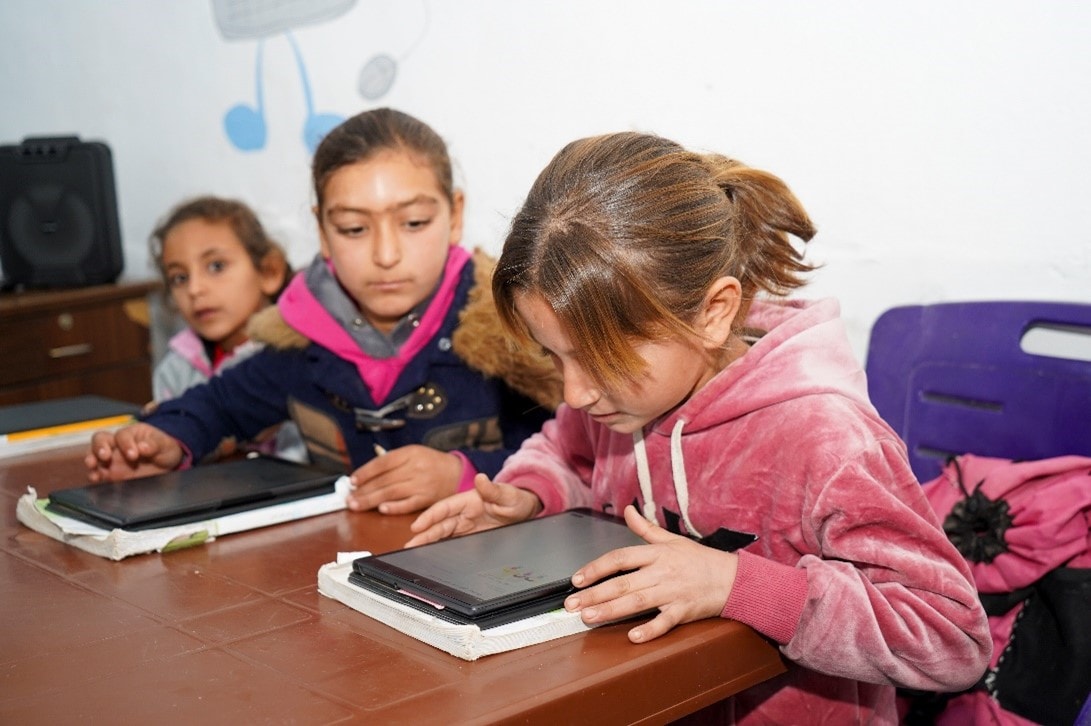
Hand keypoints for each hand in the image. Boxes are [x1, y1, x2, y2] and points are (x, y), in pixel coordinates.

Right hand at [84, 424, 183, 481]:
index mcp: (131, 434)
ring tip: (93, 466)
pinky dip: (94, 474)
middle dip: (100, 447)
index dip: (126, 444)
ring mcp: (112, 459)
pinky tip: (96, 479)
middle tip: (106, 457)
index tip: (134, 455)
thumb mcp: (164, 445)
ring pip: (94, 455)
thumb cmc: (164, 449)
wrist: (167, 465)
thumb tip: (143, 447)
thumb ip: (154, 444)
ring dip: (91, 460)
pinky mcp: (110, 473)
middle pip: (100, 440)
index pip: (123, 435)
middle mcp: (117, 444)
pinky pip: (97, 472)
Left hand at [346, 445, 462, 514]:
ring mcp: (421, 484)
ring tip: (356, 505)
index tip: (352, 481)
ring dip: (371, 500)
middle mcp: (415, 468)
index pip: (382, 463)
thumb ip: (392, 460)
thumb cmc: (432, 463)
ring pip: (392, 492)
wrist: (457, 473)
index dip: (365, 472)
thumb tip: (366, 473)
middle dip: (364, 490)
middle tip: (349, 498)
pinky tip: (381, 509)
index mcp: (410, 453)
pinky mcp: (427, 499)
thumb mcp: (414, 453)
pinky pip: (407, 504)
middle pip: (384, 480)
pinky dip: (394, 507)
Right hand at [405, 474, 541, 546]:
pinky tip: (430, 555)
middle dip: (424, 534)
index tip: (417, 526)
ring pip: (443, 534)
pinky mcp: (470, 537)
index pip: (445, 508)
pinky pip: (452, 542)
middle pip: (440, 524)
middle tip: (409, 545)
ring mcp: (466, 526)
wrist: (525, 512)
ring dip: (428, 542)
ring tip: (413, 552)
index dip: (430, 516)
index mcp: (469, 500)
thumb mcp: (508, 494)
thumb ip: (493, 489)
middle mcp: (464, 513)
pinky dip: (440, 548)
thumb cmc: (515, 499)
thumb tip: (481, 478)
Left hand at [564, 505, 739, 643]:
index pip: (620, 557)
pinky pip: (665, 622)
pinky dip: (650, 629)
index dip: (596, 567)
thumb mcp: (672, 540)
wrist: (733, 579)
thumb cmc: (700, 560)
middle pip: (623, 582)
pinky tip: (633, 636)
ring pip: (637, 601)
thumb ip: (645, 528)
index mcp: (657, 553)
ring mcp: (673, 592)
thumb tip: (627, 510)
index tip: (577, 579)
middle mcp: (662, 571)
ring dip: (611, 610)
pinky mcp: (685, 611)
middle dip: (594, 593)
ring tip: (588, 617)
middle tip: (572, 604)